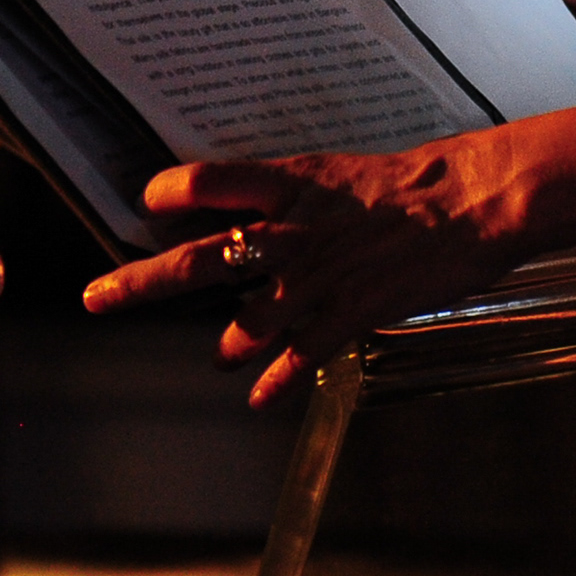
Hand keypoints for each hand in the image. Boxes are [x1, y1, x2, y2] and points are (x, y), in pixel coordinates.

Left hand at [79, 92, 575, 408]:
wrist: (479, 199)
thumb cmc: (413, 185)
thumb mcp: (341, 177)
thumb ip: (290, 203)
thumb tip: (246, 225)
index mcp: (296, 182)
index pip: (217, 178)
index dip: (178, 192)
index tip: (147, 202)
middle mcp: (296, 228)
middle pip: (205, 256)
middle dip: (144, 280)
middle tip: (95, 297)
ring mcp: (322, 274)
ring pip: (249, 318)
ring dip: (231, 343)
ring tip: (224, 357)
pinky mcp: (354, 311)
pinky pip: (301, 352)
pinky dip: (276, 380)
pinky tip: (260, 397)